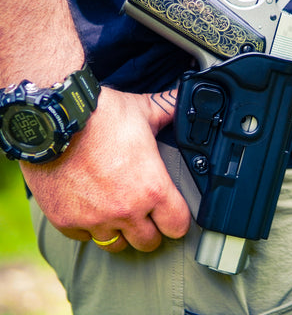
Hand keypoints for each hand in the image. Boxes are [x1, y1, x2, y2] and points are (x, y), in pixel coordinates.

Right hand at [21, 87, 190, 251]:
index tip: (171, 211)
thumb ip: (170, 109)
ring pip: (116, 245)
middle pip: (148, 242)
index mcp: (152, 188)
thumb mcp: (144, 110)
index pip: (178, 226)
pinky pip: (84, 237)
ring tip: (117, 208)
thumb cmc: (101, 114)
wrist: (53, 117)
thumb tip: (186, 100)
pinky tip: (89, 205)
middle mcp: (126, 210)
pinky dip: (88, 225)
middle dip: (150, 228)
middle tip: (144, 210)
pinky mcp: (66, 220)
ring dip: (120, 230)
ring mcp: (94, 219)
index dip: (178, 219)